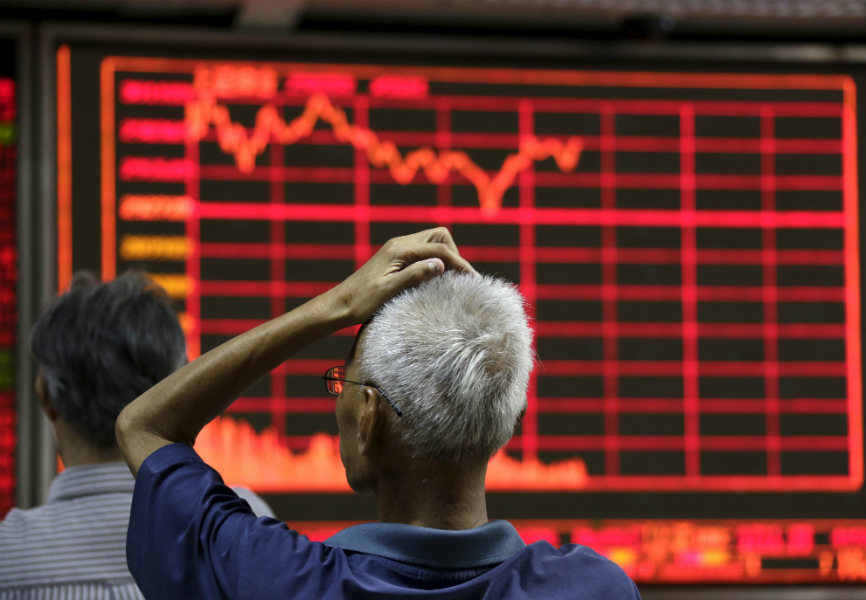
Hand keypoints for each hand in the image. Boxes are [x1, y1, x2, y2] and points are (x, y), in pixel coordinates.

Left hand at [334, 227, 475, 323]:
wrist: (339, 305)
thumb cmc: (361, 301)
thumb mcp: (388, 291)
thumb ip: (414, 275)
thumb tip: (441, 264)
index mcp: (399, 250)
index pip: (439, 249)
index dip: (460, 264)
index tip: (474, 281)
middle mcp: (400, 244)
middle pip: (440, 236)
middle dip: (454, 254)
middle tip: (461, 278)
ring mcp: (398, 250)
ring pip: (433, 242)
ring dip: (446, 257)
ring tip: (453, 280)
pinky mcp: (397, 259)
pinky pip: (424, 252)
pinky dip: (435, 262)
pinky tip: (437, 280)